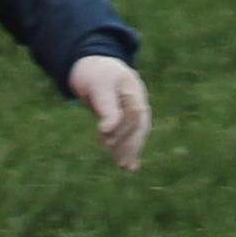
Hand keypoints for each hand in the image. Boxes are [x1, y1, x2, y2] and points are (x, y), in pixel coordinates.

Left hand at [66, 54, 150, 171]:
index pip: (133, 111)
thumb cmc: (96, 74)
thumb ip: (106, 107)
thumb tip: (108, 130)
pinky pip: (133, 136)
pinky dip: (130, 151)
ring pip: (137, 133)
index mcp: (132, 88)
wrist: (96, 69)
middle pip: (138, 125)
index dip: (120, 125)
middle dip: (128, 143)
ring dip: (130, 150)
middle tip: (117, 160)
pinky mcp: (129, 120)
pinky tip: (130, 167)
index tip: (103, 133)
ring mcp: (136, 110)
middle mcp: (139, 100)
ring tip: (124, 167)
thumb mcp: (98, 86)